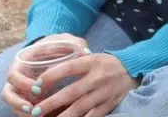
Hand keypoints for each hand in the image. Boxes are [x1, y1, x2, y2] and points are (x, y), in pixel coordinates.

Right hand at [1, 34, 88, 116]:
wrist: (57, 52)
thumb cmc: (60, 46)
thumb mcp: (66, 42)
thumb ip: (73, 44)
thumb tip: (85, 52)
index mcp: (22, 63)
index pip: (13, 75)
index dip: (22, 83)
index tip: (38, 88)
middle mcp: (18, 78)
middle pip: (7, 94)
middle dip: (17, 103)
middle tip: (32, 108)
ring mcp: (21, 90)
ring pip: (14, 105)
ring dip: (22, 112)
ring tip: (38, 116)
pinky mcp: (27, 99)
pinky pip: (24, 110)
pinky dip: (31, 114)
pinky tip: (46, 116)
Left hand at [20, 53, 137, 116]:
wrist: (132, 70)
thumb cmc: (106, 64)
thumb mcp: (92, 57)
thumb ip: (74, 63)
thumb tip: (47, 71)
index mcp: (92, 62)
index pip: (68, 68)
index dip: (51, 76)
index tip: (36, 84)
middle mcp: (98, 78)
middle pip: (71, 92)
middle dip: (51, 103)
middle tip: (35, 110)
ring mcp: (104, 93)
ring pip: (80, 108)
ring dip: (62, 116)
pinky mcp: (108, 105)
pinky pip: (92, 116)